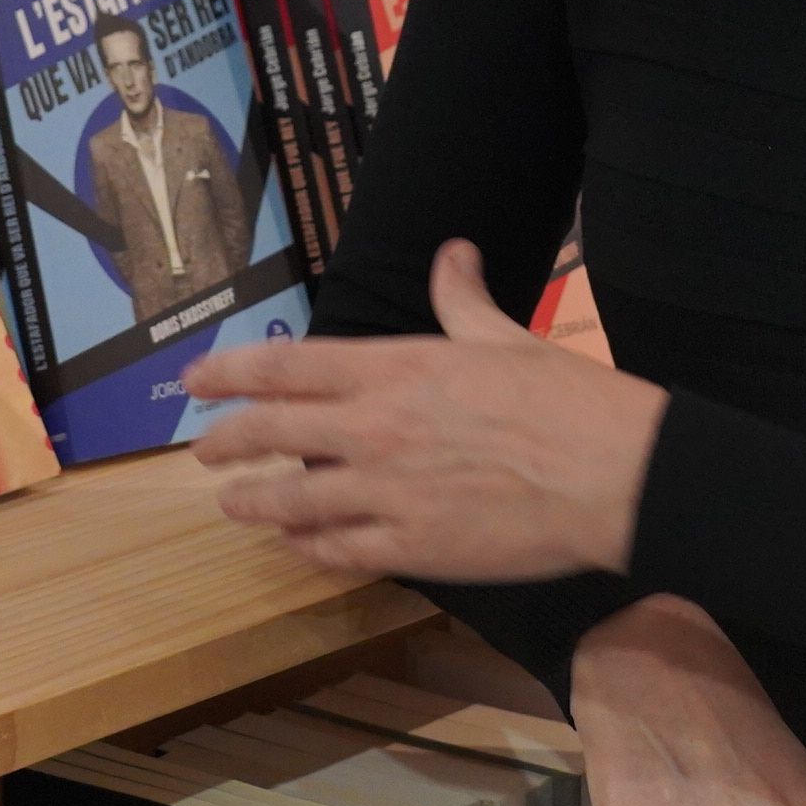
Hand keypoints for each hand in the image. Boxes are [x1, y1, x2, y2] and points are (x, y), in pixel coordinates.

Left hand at [185, 239, 668, 581]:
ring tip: (235, 505)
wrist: (612, 475)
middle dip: (226, 444)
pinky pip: (337, 551)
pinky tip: (300, 546)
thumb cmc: (563, 400)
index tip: (193, 383)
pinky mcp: (409, 549)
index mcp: (392, 369)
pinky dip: (309, 548)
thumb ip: (462, 298)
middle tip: (205, 451)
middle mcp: (372, 428)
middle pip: (269, 435)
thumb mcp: (504, 336)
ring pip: (290, 502)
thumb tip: (452, 254)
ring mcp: (385, 493)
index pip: (282, 367)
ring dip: (254, 503)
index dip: (227, 374)